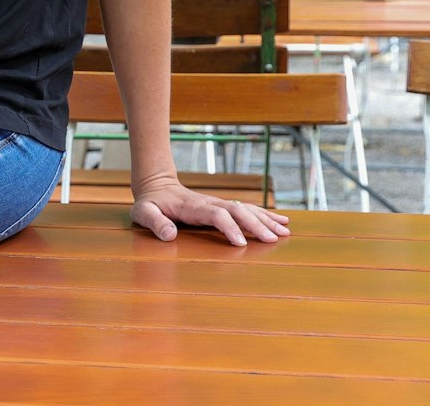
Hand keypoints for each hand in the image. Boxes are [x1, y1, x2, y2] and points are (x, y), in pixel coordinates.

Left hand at [131, 176, 289, 247]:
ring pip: (246, 209)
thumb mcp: (143, 212)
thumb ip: (154, 222)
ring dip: (266, 220)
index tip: (241, 244)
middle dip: (257, 225)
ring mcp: (218, 203)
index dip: (229, 227)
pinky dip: (264, 215)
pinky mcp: (222, 206)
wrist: (156, 185)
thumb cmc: (150, 203)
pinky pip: (246, 209)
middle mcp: (210, 203)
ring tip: (285, 231)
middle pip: (238, 211)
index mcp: (193, 207)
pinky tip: (281, 222)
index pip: (217, 215)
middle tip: (274, 239)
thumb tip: (170, 234)